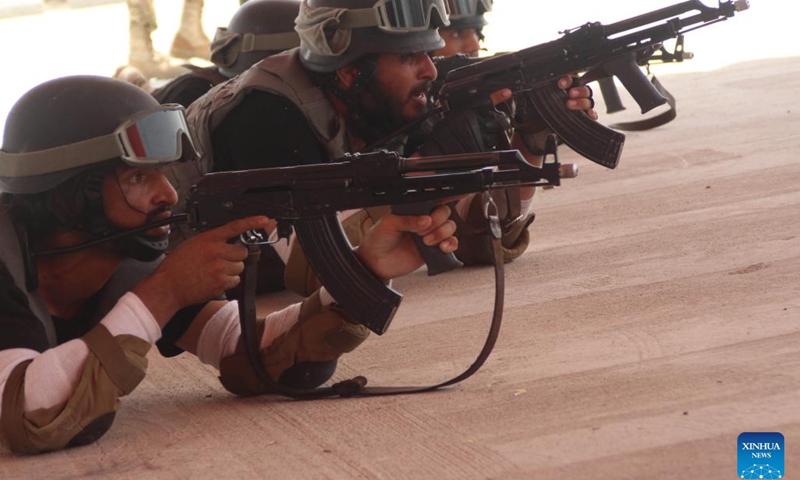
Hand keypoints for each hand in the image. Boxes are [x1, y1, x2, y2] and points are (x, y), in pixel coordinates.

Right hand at [134, 216, 271, 324]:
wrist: (168, 286)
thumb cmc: (176, 266)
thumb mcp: (192, 244)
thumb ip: (211, 241)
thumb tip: (227, 242)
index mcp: (208, 239)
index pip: (234, 227)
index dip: (252, 222)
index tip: (264, 219)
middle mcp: (216, 252)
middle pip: (242, 252)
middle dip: (236, 256)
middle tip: (224, 259)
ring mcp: (220, 268)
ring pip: (240, 267)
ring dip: (232, 269)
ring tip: (216, 271)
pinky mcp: (221, 283)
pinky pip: (236, 280)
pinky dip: (229, 281)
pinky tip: (215, 279)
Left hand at [355, 205, 456, 281]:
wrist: (375, 263)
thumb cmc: (379, 239)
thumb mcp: (389, 224)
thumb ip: (407, 220)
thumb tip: (426, 220)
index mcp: (413, 209)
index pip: (432, 199)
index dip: (442, 198)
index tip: (446, 200)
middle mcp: (424, 220)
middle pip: (444, 212)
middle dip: (438, 219)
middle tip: (422, 230)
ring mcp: (430, 234)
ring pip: (450, 226)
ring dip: (442, 232)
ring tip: (425, 241)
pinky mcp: (433, 249)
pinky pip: (450, 243)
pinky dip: (451, 243)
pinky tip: (442, 246)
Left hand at [515, 76, 597, 133]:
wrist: (536, 133)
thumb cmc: (535, 114)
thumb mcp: (531, 101)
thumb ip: (530, 93)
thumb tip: (518, 87)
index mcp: (563, 88)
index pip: (570, 79)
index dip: (567, 80)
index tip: (560, 84)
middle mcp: (573, 96)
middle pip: (582, 89)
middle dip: (578, 90)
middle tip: (569, 94)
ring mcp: (579, 108)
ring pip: (588, 100)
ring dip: (581, 101)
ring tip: (570, 105)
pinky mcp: (582, 119)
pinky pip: (592, 115)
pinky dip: (591, 114)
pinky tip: (588, 114)